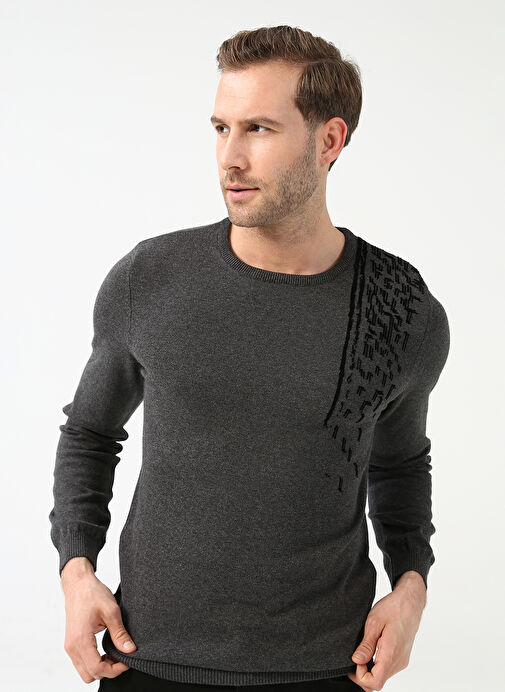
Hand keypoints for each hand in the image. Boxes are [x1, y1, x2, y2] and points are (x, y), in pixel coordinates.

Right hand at [61, 559, 137, 683]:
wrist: (78, 583)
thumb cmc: (92, 593)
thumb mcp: (111, 611)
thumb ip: (120, 633)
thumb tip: (130, 650)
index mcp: (81, 640)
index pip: (97, 668)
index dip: (115, 669)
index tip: (127, 660)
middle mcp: (72, 647)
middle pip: (90, 675)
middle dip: (108, 671)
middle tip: (122, 658)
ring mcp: (70, 646)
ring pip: (84, 672)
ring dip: (100, 668)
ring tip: (114, 654)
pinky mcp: (71, 643)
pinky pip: (81, 662)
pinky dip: (93, 662)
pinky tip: (105, 651)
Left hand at [346, 571, 426, 689]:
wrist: (411, 601)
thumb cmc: (394, 608)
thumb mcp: (374, 622)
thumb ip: (366, 644)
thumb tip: (356, 661)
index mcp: (391, 654)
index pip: (375, 682)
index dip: (360, 676)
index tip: (355, 660)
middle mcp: (399, 661)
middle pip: (378, 682)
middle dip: (362, 674)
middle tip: (355, 656)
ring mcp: (402, 660)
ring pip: (382, 676)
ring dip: (370, 669)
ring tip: (363, 650)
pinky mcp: (402, 657)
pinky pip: (387, 669)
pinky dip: (377, 665)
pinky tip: (371, 650)